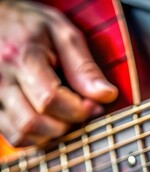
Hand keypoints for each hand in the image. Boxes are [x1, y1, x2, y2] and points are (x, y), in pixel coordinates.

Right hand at [0, 1, 117, 146]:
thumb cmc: (31, 25)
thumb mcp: (63, 34)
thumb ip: (84, 66)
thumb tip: (107, 95)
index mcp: (20, 57)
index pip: (50, 99)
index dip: (79, 109)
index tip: (95, 106)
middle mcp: (0, 79)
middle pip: (35, 121)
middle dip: (68, 124)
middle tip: (83, 112)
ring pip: (22, 133)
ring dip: (52, 133)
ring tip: (66, 116)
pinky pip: (13, 135)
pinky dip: (36, 136)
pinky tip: (50, 120)